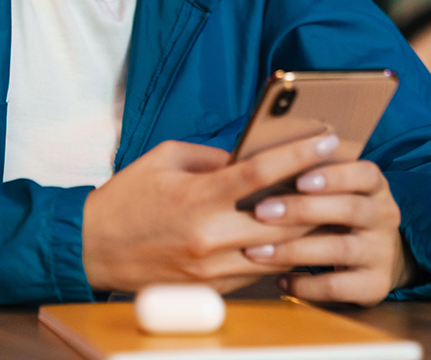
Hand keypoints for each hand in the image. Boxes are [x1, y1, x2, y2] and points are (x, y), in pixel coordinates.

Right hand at [81, 133, 342, 293]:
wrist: (91, 249)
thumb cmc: (127, 198)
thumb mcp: (165, 159)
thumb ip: (212, 157)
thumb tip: (250, 156)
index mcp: (198, 197)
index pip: (261, 173)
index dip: (298, 155)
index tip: (328, 140)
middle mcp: (210, 236)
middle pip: (285, 220)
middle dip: (317, 198)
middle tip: (339, 179)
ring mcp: (212, 268)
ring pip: (278, 252)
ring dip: (304, 230)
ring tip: (325, 207)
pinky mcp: (211, 289)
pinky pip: (257, 271)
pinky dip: (276, 253)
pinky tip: (289, 237)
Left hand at [241, 160, 414, 306]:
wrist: (374, 259)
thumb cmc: (335, 215)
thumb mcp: (333, 192)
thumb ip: (305, 177)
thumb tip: (247, 161)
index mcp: (375, 187)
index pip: (365, 174)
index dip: (334, 176)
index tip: (298, 180)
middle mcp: (385, 216)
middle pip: (349, 208)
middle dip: (301, 210)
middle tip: (261, 212)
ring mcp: (383, 252)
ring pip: (339, 249)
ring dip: (293, 250)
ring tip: (256, 251)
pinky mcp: (376, 285)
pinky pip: (337, 286)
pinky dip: (305, 284)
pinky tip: (279, 280)